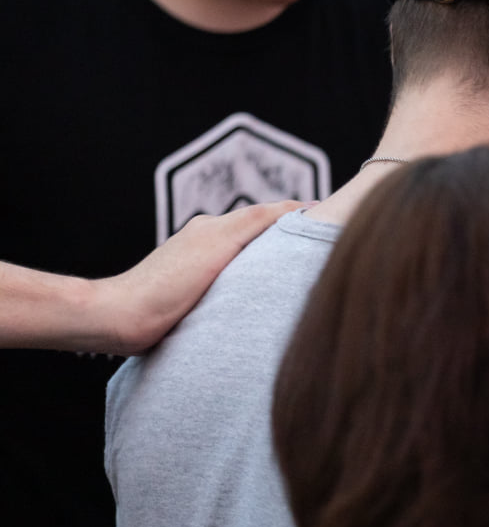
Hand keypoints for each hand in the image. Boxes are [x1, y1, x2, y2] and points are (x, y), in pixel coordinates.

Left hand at [98, 200, 303, 352]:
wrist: (121, 319)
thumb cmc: (165, 285)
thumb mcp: (219, 244)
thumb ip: (255, 221)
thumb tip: (293, 207)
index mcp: (214, 227)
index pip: (267, 213)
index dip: (297, 212)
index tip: (329, 215)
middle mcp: (206, 240)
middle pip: (257, 231)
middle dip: (288, 233)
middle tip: (320, 239)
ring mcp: (198, 266)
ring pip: (245, 255)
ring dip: (271, 256)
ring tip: (297, 267)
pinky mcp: (192, 292)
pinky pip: (232, 278)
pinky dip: (253, 277)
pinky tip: (260, 293)